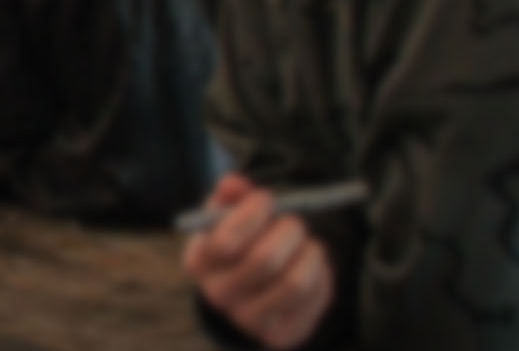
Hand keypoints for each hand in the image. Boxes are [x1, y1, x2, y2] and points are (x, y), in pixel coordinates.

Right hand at [183, 174, 335, 349]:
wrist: (253, 288)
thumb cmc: (241, 239)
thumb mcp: (229, 214)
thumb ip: (231, 195)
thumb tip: (234, 184)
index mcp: (200, 262)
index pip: (224, 243)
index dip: (251, 215)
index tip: (266, 198)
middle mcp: (219, 295)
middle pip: (264, 260)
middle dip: (288, 229)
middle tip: (293, 221)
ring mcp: (248, 319)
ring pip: (294, 281)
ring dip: (309, 251)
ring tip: (304, 242)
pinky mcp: (279, 333)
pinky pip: (313, 295)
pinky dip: (318, 272)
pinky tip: (307, 265)